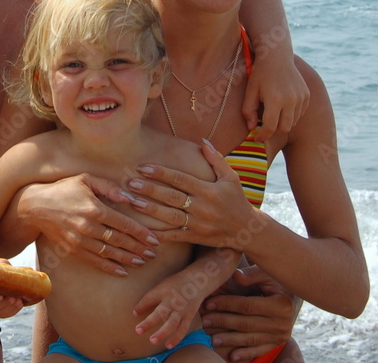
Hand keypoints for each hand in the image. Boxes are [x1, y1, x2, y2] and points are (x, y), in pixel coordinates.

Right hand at [16, 174, 159, 275]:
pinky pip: (95, 261)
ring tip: (142, 262)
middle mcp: (88, 226)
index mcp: (94, 208)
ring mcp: (80, 240)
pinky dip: (110, 267)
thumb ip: (110, 188)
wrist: (35, 206)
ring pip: (110, 253)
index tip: (154, 240)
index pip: (124, 223)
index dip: (141, 233)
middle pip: (120, 240)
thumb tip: (132, 198)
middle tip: (153, 253)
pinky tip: (123, 271)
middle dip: (139, 248)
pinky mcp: (73, 249)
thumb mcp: (86, 180)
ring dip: (128, 259)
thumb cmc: (64, 189)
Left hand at [131, 141, 257, 248]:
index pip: (181, 179)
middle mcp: (202, 207)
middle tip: (130, 183)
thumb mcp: (231, 177)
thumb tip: (202, 141)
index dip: (161, 173)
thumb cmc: (236, 200)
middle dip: (150, 190)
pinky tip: (143, 230)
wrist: (247, 231)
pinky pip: (175, 236)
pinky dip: (159, 234)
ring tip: (131, 202)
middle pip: (172, 197)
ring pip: (170, 217)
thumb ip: (216, 159)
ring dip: (150, 210)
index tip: (143, 167)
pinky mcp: (195, 237)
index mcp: (209, 190)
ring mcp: (198, 224)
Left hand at [132, 272, 202, 349]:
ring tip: (152, 341)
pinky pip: (182, 329)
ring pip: (172, 323)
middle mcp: (172, 300)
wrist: (196, 281)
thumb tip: (135, 312)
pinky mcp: (189, 316)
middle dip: (148, 323)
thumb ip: (150, 297)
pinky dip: (176, 338)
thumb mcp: (161, 285)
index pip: (149, 298)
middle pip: (160, 313)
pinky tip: (168, 345)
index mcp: (163, 290)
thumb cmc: (174, 284)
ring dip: (162, 333)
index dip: (140, 306)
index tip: (134, 314)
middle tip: (138, 331)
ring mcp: (181, 309)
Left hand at [202, 266, 300, 361]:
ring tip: (212, 339)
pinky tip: (232, 356)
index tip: (209, 303)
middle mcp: (283, 322)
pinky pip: (260, 350)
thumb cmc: (275, 281)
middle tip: (205, 321)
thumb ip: (251, 273)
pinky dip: (246, 354)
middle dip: (224, 322)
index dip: (226, 304)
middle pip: (247, 324)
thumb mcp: (266, 273)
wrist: (292, 296)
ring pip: (251, 339)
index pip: (247, 305)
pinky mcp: (278, 343)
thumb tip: (236, 275)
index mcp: (281, 304)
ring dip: (230, 340)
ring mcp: (281, 335)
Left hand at [244, 52, 308, 142]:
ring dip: (282, 122)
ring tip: (272, 112)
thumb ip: (248, 111)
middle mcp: (291, 99)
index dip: (263, 136)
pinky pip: (299, 113)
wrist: (277, 57)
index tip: (257, 138)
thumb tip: (252, 128)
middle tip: (264, 126)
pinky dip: (291, 115)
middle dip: (273, 131)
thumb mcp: (250, 91)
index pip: (271, 127)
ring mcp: (301, 97)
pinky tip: (282, 105)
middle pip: (284, 128)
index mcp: (275, 99)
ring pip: (293, 122)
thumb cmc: (260, 74)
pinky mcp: (306, 95)